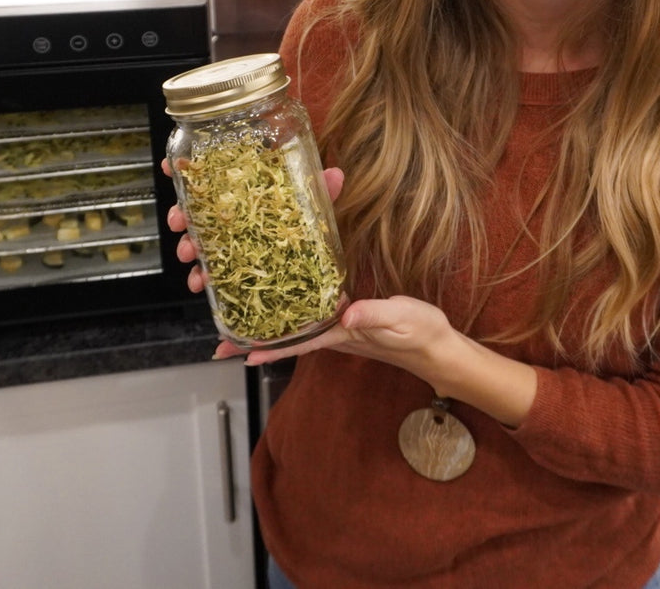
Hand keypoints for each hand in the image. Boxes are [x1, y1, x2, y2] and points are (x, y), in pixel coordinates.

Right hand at [162, 164, 344, 294]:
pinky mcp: (230, 269)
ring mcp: (229, 243)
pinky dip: (201, 276)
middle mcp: (233, 216)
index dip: (189, 169)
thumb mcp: (317, 210)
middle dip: (182, 213)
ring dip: (188, 244)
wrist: (315, 278)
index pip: (214, 174)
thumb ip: (324, 192)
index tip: (170, 166)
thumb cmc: (310, 231)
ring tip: (189, 253)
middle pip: (198, 208)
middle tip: (178, 220)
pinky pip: (210, 271)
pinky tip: (201, 282)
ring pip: (198, 239)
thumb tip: (336, 174)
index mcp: (249, 194)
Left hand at [232, 294, 537, 428]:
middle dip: (254, 341)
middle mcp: (335, 333)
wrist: (439, 348)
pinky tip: (283, 309)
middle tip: (220, 343)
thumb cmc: (423, 334)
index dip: (265, 346)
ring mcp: (341, 329)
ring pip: (297, 330)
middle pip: (288, 338)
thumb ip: (375, 314)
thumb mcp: (402, 317)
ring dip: (269, 330)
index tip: (235, 351)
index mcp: (343, 332)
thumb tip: (348, 312)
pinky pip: (314, 320)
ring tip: (239, 325)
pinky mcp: (349, 322)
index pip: (297, 340)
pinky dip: (293, 317)